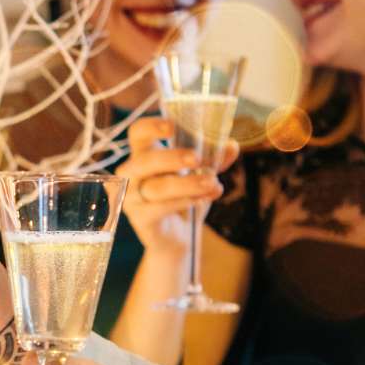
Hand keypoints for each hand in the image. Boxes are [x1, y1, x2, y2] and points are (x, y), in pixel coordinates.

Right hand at [116, 118, 236, 255]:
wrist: (179, 238)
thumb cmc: (185, 199)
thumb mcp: (201, 175)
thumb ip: (214, 160)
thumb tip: (232, 145)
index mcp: (144, 155)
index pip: (138, 133)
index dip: (151, 126)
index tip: (172, 127)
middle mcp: (132, 174)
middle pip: (144, 160)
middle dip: (172, 158)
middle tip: (197, 159)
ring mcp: (132, 198)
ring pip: (157, 187)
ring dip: (188, 184)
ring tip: (213, 184)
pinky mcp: (139, 219)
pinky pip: (159, 208)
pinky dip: (183, 202)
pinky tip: (201, 200)